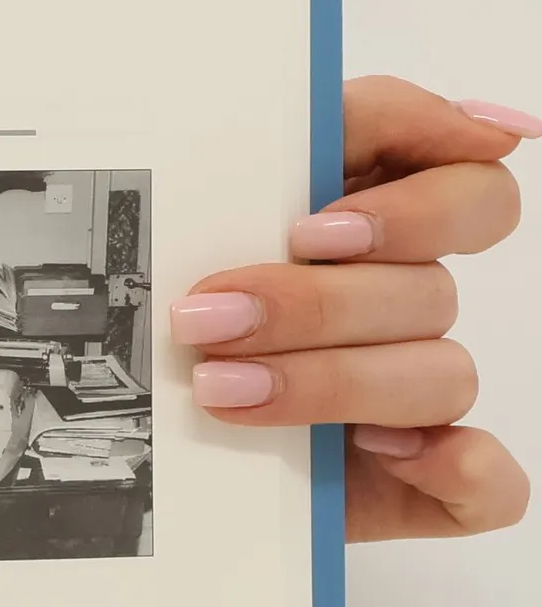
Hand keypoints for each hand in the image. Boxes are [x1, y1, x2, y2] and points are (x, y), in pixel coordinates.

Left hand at [171, 76, 530, 540]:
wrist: (119, 438)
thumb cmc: (156, 312)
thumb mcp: (190, 211)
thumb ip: (293, 138)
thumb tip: (464, 120)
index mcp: (369, 231)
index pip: (468, 191)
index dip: (414, 208)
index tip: (312, 231)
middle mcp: (400, 310)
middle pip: (429, 289)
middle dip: (315, 305)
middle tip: (210, 319)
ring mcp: (410, 402)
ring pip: (440, 376)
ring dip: (332, 381)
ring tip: (219, 388)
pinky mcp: (412, 486)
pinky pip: (486, 482)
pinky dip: (454, 469)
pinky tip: (377, 453)